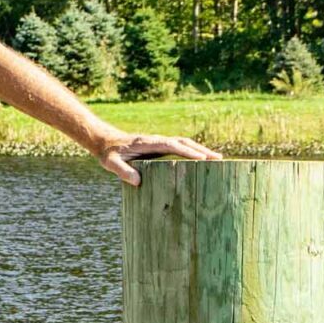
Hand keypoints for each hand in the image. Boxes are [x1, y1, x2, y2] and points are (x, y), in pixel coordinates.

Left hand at [94, 131, 222, 185]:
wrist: (105, 142)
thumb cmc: (108, 154)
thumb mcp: (111, 163)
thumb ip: (122, 171)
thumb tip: (137, 181)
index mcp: (147, 143)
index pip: (170, 145)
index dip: (186, 151)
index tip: (201, 158)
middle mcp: (156, 140)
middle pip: (182, 142)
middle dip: (200, 150)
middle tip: (218, 159)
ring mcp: (159, 143)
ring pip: (183, 143)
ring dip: (200, 149)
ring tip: (217, 159)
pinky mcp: (160, 147)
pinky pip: (179, 148)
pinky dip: (192, 152)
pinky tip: (202, 160)